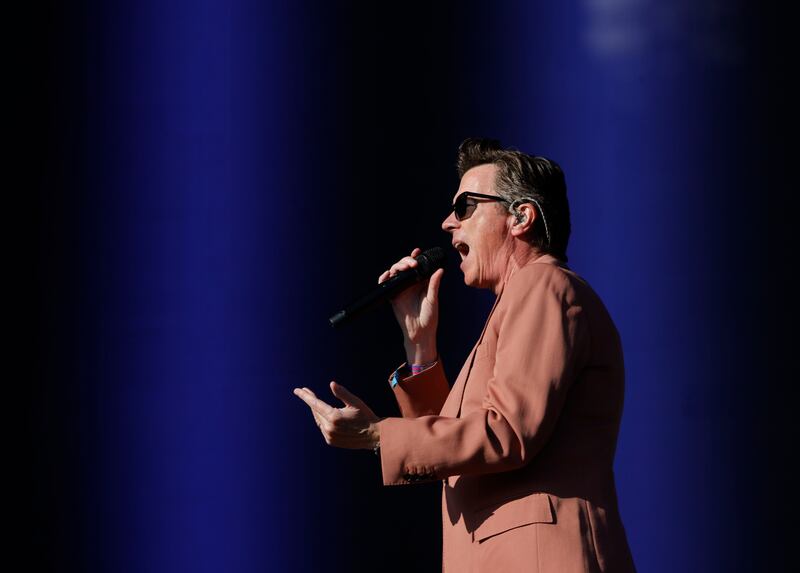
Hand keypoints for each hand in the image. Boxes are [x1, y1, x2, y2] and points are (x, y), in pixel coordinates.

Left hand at [293, 382, 380, 449]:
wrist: (374, 435)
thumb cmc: (366, 416)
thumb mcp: (355, 402)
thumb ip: (342, 393)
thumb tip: (331, 384)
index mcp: (334, 417)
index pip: (315, 404)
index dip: (305, 396)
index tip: (297, 390)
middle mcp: (329, 428)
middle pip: (316, 412)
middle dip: (311, 401)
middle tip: (307, 391)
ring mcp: (330, 436)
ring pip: (318, 420)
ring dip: (316, 411)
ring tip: (315, 401)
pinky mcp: (332, 441)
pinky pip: (322, 428)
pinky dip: (322, 420)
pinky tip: (323, 414)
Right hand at [378, 247, 443, 362]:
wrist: (420, 331)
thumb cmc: (429, 317)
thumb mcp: (433, 298)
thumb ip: (434, 284)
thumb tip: (440, 270)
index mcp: (421, 282)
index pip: (417, 266)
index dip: (415, 257)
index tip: (417, 251)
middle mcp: (410, 283)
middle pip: (404, 266)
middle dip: (406, 261)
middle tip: (412, 264)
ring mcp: (401, 289)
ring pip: (395, 272)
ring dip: (397, 266)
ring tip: (403, 268)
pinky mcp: (393, 295)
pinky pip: (386, 284)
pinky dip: (384, 278)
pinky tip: (387, 275)